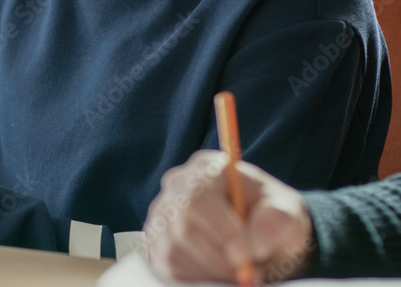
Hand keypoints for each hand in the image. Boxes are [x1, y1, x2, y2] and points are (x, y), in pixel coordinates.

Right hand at [145, 150, 313, 284]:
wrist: (260, 236)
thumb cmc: (272, 218)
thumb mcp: (288, 213)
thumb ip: (278, 220)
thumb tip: (255, 242)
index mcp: (206, 169)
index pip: (199, 197)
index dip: (221, 230)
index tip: (247, 257)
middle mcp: (176, 186)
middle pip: (183, 227)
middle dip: (219, 258)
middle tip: (248, 275)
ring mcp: (162, 215)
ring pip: (174, 251)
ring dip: (210, 271)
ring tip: (238, 273)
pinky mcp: (155, 242)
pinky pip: (168, 267)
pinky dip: (197, 278)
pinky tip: (218, 274)